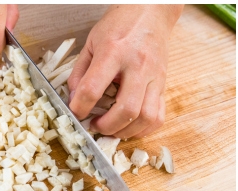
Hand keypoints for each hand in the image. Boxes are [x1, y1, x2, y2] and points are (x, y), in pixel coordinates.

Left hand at [67, 5, 181, 137]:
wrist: (150, 12)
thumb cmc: (119, 25)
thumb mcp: (91, 43)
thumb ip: (79, 72)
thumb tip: (73, 99)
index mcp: (114, 52)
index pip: (93, 88)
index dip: (80, 107)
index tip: (75, 113)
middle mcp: (138, 66)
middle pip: (127, 109)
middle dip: (107, 126)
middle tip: (94, 126)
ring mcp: (155, 76)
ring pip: (147, 117)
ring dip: (126, 131)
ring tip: (110, 128)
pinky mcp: (164, 84)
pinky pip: (159, 115)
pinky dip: (143, 128)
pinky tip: (128, 127)